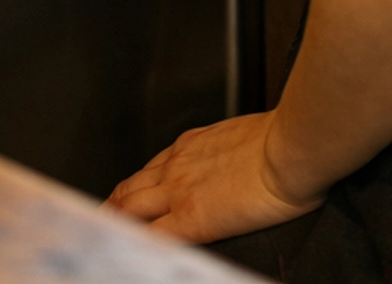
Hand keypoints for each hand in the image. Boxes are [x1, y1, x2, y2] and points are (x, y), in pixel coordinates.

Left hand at [107, 113, 321, 244]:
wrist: (289, 147)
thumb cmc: (282, 140)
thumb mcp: (244, 135)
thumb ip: (228, 149)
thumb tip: (236, 159)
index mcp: (192, 144)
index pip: (151, 169)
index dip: (136, 187)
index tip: (129, 199)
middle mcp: (177, 164)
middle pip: (130, 188)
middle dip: (113, 206)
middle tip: (102, 222)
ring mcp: (180, 191)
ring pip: (130, 209)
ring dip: (114, 222)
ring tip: (102, 237)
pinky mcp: (191, 219)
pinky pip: (153, 237)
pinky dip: (138, 246)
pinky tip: (130, 255)